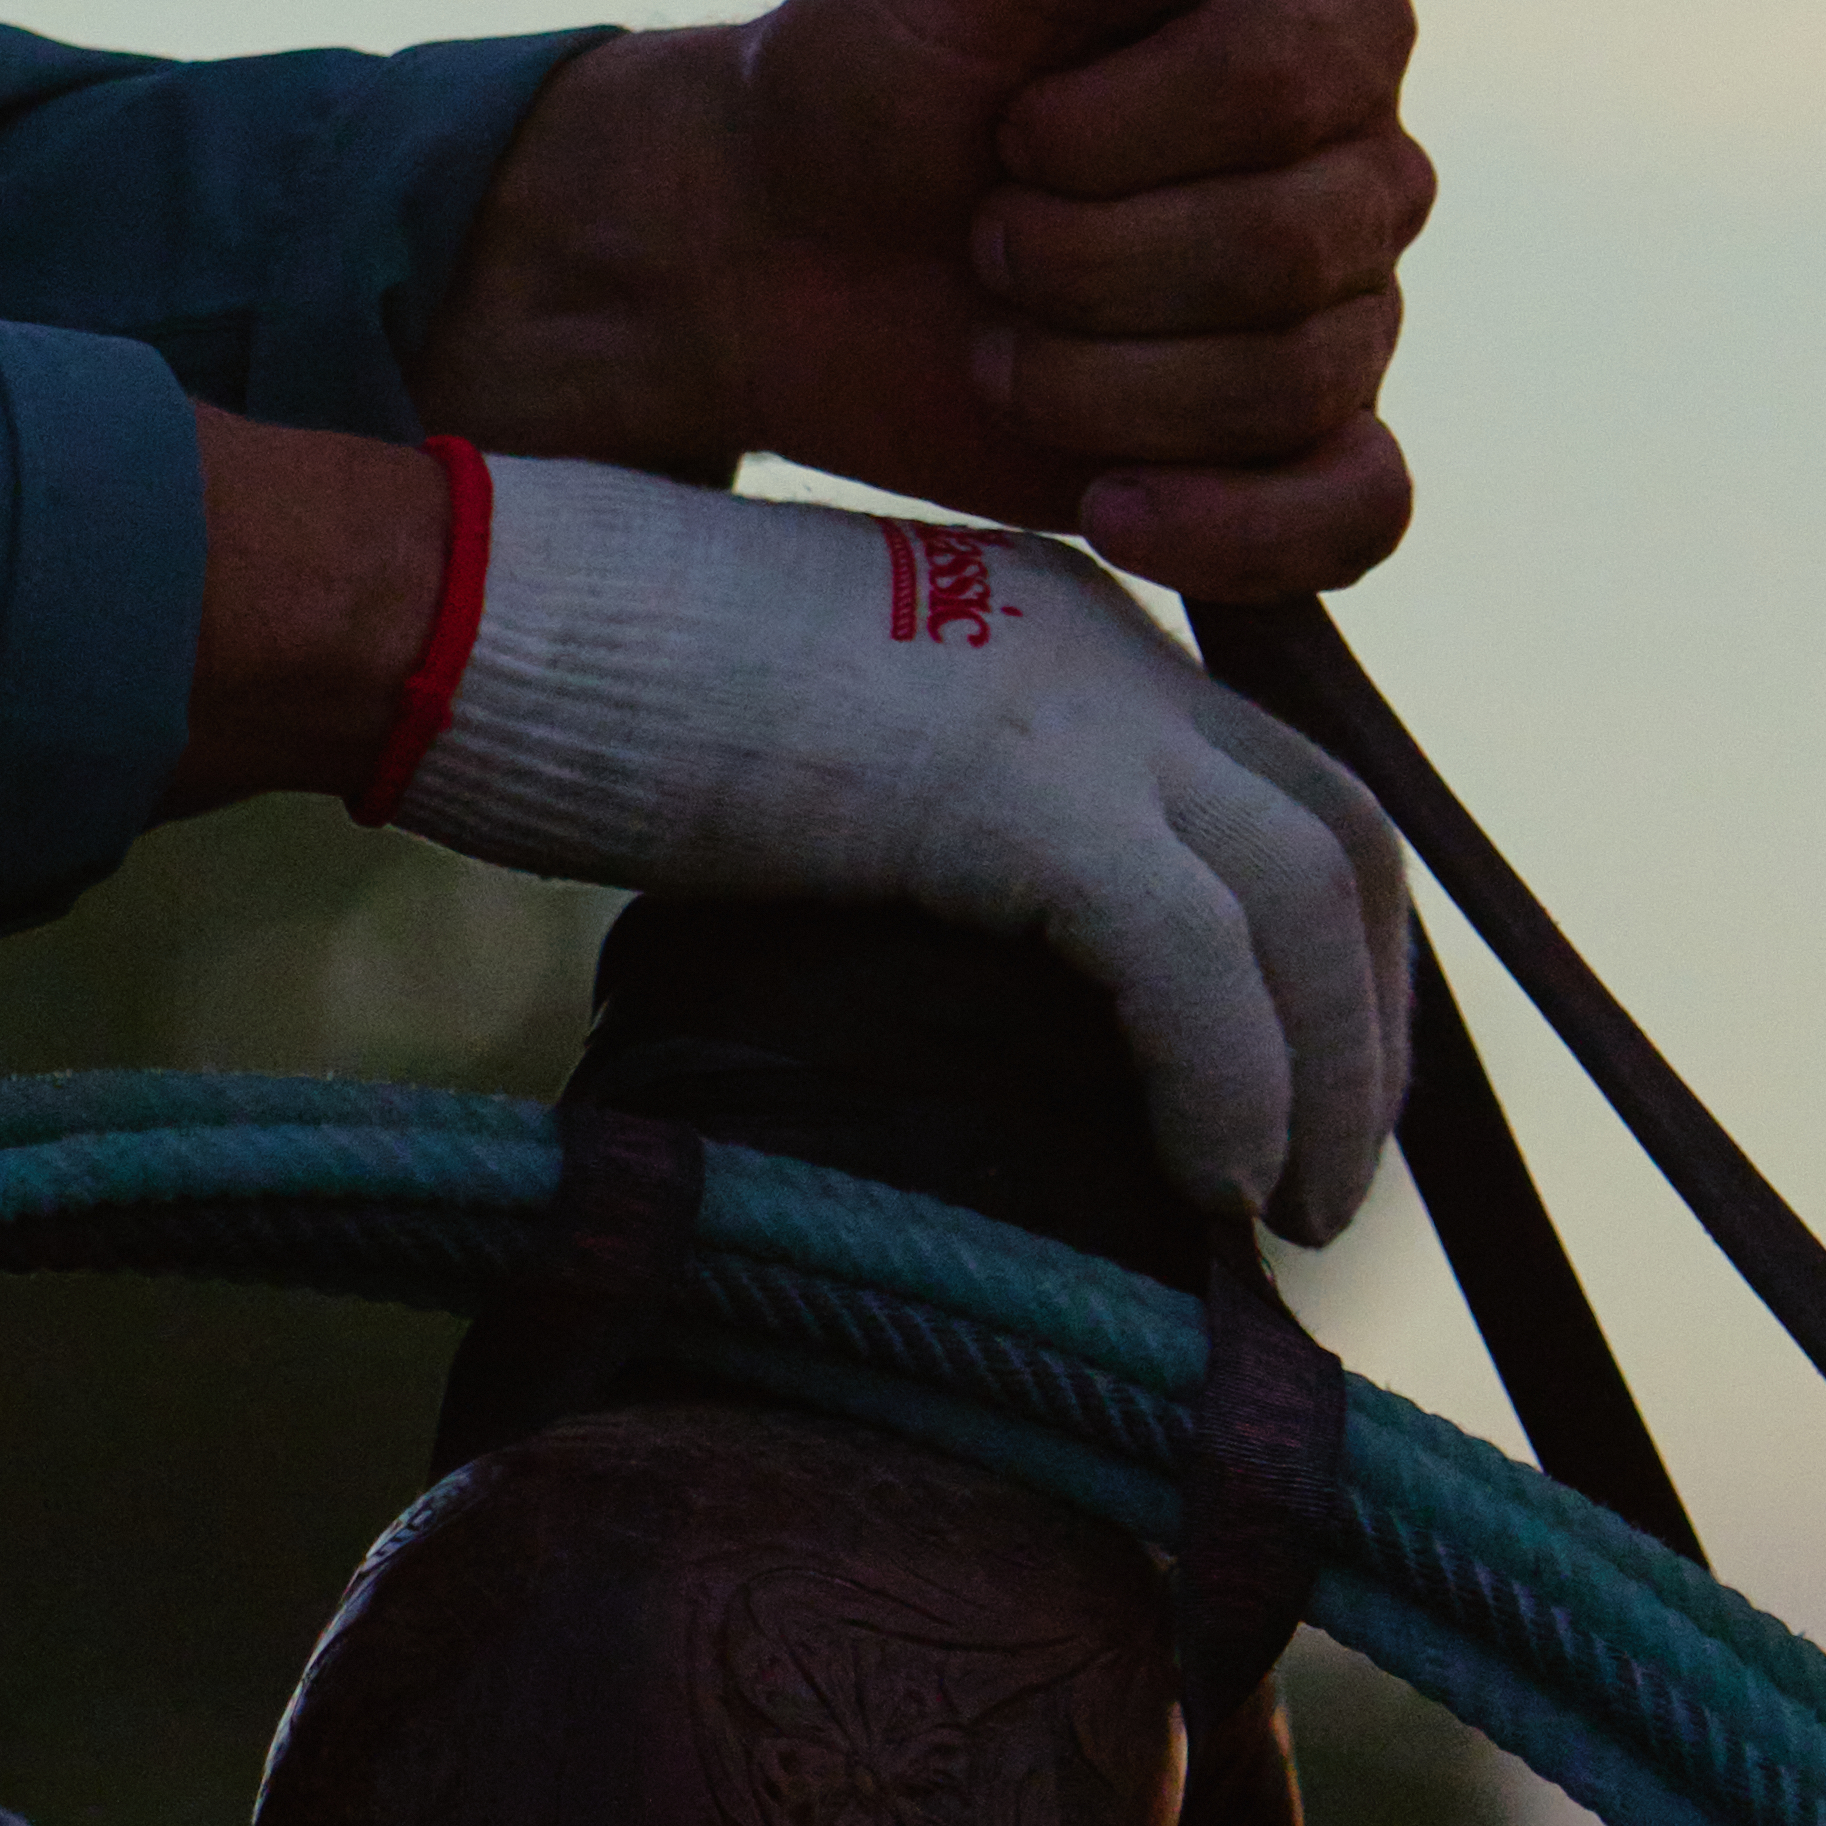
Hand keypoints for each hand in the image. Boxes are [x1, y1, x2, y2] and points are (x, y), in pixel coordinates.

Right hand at [398, 455, 1413, 1234]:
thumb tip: (973, 997)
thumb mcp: (803, 738)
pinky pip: (1199, 963)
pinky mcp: (1011, 789)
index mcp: (1047, 615)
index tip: (1285, 1091)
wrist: (462, 609)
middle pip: (1336, 834)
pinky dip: (1232, 1086)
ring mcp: (1065, 699)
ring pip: (1310, 896)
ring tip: (1281, 1216)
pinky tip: (1197, 1178)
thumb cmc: (565, 687)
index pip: (1267, 780)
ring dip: (1330, 1082)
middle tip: (1319, 1188)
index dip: (1313, 952)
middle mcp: (1095, 636)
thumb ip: (917, 817)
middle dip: (1363, 1027)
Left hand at [426, 0, 1427, 599]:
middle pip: (1304, 249)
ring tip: (997, 338)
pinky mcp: (1280, 460)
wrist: (766, 259)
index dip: (1129, 121)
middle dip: (1092, 258)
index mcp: (1309, 24)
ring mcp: (1327, 321)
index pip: (1305, 76)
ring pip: (1301, 386)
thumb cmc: (869, 88)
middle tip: (982, 230)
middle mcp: (1350, 169)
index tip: (1009, 115)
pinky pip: (1353, 516)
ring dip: (1097, 380)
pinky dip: (1234, 527)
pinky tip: (1113, 507)